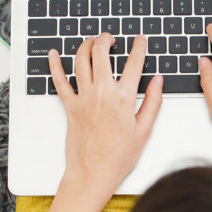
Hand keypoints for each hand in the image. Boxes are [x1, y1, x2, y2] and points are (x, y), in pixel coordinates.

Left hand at [48, 34, 162, 202]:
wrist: (93, 174)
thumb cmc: (119, 157)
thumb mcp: (144, 130)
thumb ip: (153, 102)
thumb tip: (158, 81)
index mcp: (124, 98)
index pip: (134, 64)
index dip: (138, 48)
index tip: (140, 40)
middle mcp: (102, 93)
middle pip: (101, 54)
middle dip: (106, 39)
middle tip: (111, 38)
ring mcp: (84, 98)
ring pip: (80, 61)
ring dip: (86, 46)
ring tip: (92, 41)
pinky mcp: (70, 106)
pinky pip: (59, 81)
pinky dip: (55, 65)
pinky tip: (53, 54)